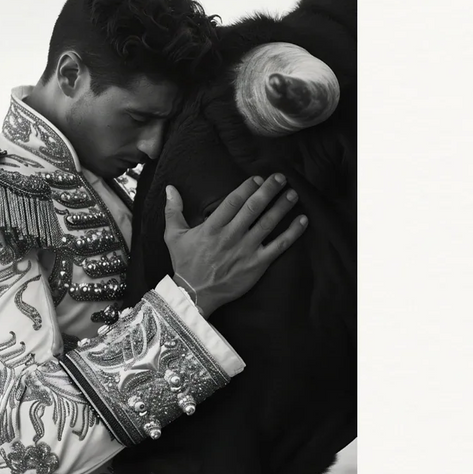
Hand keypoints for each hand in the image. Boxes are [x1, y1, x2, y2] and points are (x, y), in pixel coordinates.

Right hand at [163, 174, 307, 315]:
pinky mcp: (257, 265)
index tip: (257, 178)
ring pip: (268, 223)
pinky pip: (279, 246)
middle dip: (269, 190)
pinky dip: (292, 233)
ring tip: (292, 193)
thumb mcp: (173, 236)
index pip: (233, 202)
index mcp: (212, 228)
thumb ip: (173, 210)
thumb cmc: (185, 264)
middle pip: (253, 208)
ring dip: (282, 206)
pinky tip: (302, 221)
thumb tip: (170, 188)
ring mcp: (246, 251)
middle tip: (280, 178)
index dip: (247, 187)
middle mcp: (231, 236)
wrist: (194, 295)